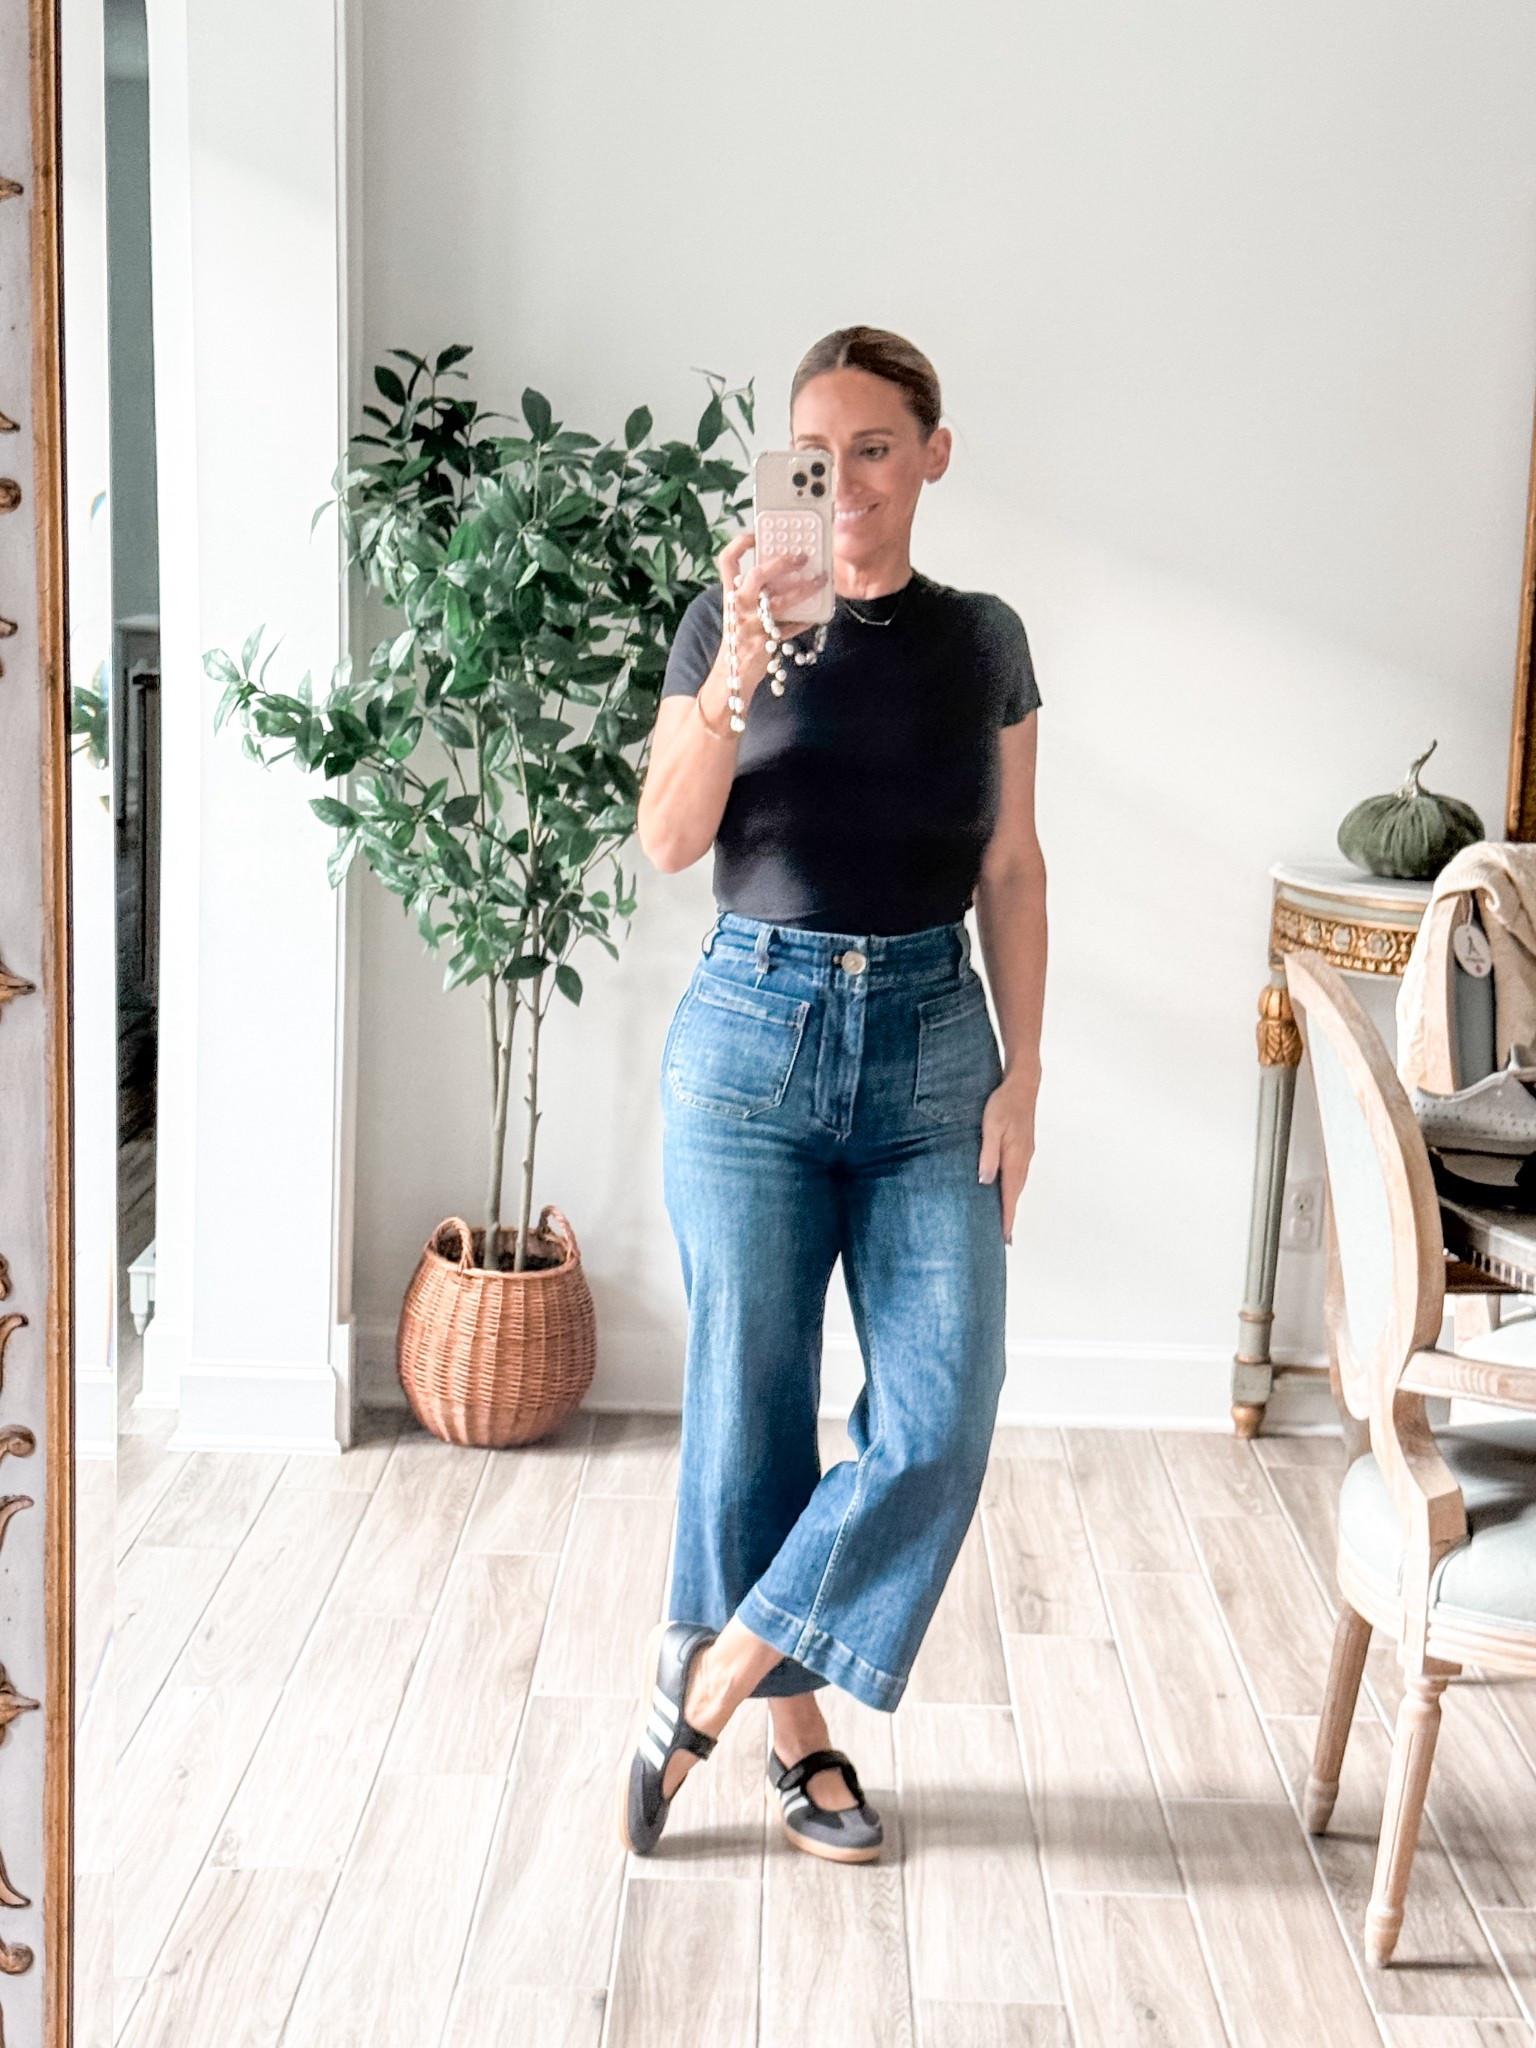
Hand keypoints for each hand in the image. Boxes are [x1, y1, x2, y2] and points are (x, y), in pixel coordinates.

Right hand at [715, 530, 827, 695]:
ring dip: (803, 589)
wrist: (732, 676)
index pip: (727, 561)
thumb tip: (783, 572)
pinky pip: (791, 627)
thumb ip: (754, 592)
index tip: (756, 535)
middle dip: (781, 562)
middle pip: (757, 575)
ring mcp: (752, 624)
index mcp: (730, 594)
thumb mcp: (740, 611)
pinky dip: (805, 620)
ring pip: (780, 602)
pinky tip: (815, 615)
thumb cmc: (739, 638)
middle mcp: (739, 606)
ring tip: (820, 580)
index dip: (740, 544)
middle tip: (802, 556)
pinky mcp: (766, 641)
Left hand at [978, 1072, 1036, 1244]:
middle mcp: (1023, 1159)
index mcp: (1015, 1158)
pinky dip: (1013, 1188)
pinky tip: (1005, 1190)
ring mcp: (1026, 1153)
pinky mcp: (1024, 1147)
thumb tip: (985, 1181)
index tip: (1005, 1238)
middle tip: (1004, 1239)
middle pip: (1016, 1194)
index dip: (1007, 1217)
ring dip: (1011, 1203)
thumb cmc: (1004, 1103)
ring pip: (1018, 1185)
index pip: (1010, 1195)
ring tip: (1004, 1220)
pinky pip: (1018, 1174)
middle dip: (1010, 1216)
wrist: (1024, 1084)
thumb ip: (988, 1154)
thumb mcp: (991, 1127)